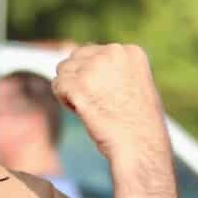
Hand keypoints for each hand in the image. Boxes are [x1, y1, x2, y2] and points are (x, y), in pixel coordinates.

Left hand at [52, 44, 169, 166]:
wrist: (139, 145)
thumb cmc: (138, 124)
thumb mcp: (135, 85)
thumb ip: (113, 69)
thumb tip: (83, 65)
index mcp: (130, 52)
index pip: (94, 52)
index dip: (94, 77)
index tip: (110, 96)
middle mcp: (113, 53)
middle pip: (76, 57)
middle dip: (79, 80)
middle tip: (98, 103)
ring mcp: (95, 67)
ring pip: (64, 70)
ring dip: (71, 90)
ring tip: (92, 108)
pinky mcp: (79, 84)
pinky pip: (57, 86)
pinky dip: (65, 101)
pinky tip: (84, 112)